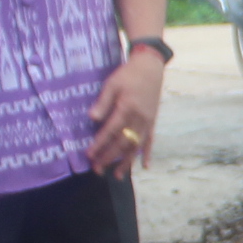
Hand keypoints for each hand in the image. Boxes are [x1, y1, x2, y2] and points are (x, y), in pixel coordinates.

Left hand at [88, 49, 166, 173]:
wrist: (151, 67)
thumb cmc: (128, 74)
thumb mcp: (112, 84)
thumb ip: (103, 102)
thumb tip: (92, 119)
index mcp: (127, 108)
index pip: (110, 131)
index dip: (100, 144)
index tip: (89, 155)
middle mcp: (138, 119)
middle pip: (122, 143)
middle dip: (109, 157)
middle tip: (97, 169)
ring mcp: (147, 122)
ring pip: (136, 146)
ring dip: (126, 162)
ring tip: (117, 175)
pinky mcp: (152, 122)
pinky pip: (151, 141)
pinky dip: (147, 154)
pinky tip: (145, 166)